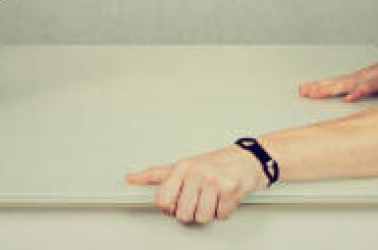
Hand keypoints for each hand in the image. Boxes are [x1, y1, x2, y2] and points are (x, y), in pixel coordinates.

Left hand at [125, 145, 267, 223]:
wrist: (247, 159)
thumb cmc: (214, 164)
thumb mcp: (182, 166)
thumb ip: (155, 175)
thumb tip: (130, 178)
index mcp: (182, 167)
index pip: (163, 201)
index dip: (170, 207)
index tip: (178, 201)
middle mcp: (197, 172)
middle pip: (183, 214)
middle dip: (191, 211)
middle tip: (199, 198)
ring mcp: (215, 181)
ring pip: (202, 218)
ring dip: (208, 212)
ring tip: (212, 197)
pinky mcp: (232, 190)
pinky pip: (221, 216)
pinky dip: (224, 211)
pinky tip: (224, 198)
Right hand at [299, 42, 377, 101]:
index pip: (371, 84)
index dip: (361, 90)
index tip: (350, 98)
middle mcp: (367, 74)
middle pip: (346, 82)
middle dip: (330, 88)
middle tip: (314, 94)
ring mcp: (358, 75)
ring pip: (336, 81)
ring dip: (319, 87)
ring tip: (304, 91)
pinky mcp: (352, 78)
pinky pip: (334, 82)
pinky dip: (319, 86)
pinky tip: (306, 89)